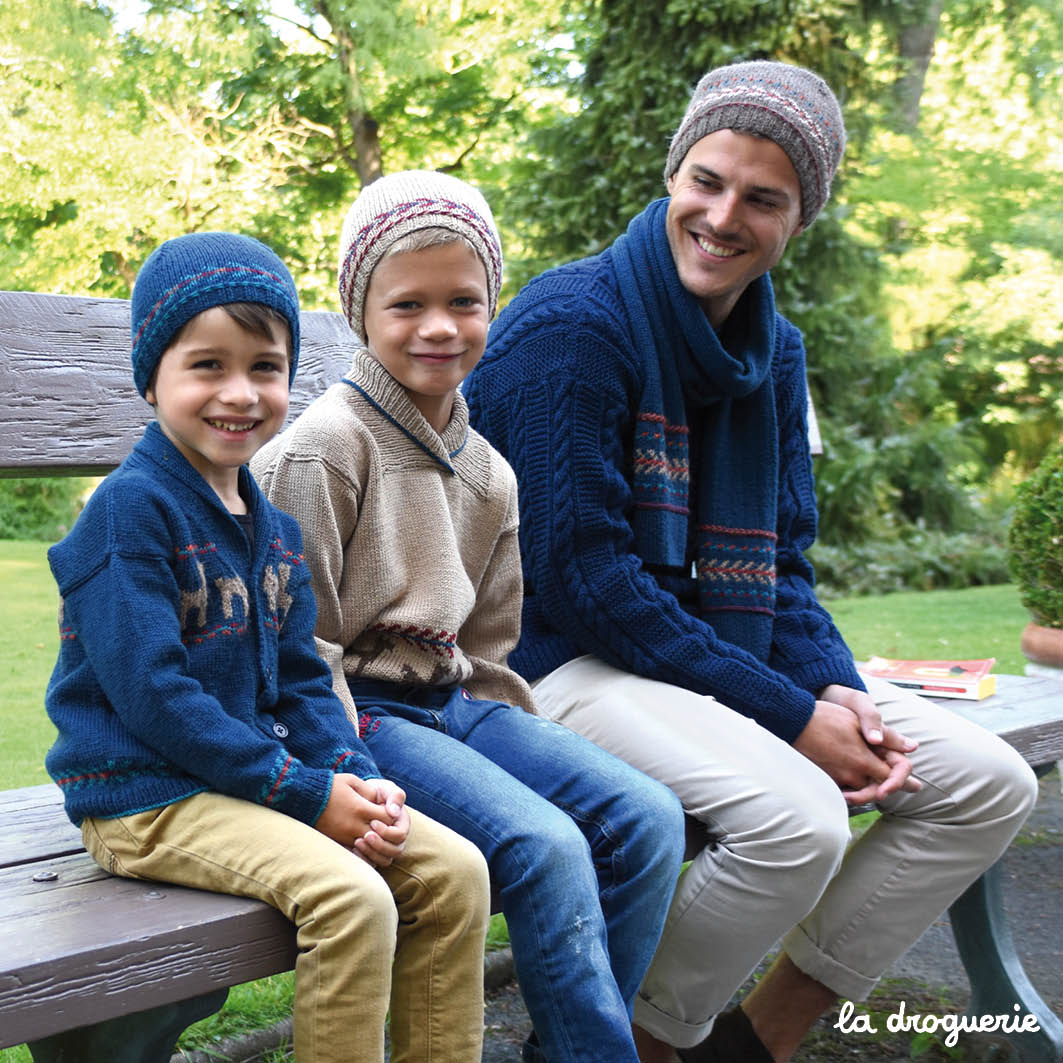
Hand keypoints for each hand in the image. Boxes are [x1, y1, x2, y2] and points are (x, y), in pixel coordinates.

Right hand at [315, 774, 390, 861]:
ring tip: (374, 832)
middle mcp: (355, 825)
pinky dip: (362, 848)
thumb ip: (368, 790)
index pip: (388, 819)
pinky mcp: (337, 842)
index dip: (392, 816)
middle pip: (381, 836)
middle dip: (386, 831)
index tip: (388, 810)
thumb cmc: (329, 786)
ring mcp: (345, 836)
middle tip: (384, 823)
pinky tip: (363, 840)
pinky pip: (356, 851)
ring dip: (375, 841)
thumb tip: (380, 801)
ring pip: (369, 847)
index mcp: (361, 808)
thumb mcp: (351, 781)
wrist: (304, 798)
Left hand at [353, 778, 409, 867]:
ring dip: (371, 853)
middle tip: (365, 836)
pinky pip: (372, 864)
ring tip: (357, 842)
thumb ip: (394, 796)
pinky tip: (353, 849)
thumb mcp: (386, 788)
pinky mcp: (374, 854)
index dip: (387, 831)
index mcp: (402, 824)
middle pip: (395, 850)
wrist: (360, 798)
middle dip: (379, 845)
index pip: (400, 834)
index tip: (372, 822)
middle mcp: (396, 839)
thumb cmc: (376, 792)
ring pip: (385, 860)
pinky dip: (363, 860)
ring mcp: (386, 848)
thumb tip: (394, 813)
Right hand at [794, 701, 917, 805]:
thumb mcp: (858, 720)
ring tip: (881, 787)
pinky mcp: (824, 777)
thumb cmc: (825, 716)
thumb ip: (887, 736)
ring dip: (871, 788)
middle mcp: (851, 773)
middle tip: (909, 789)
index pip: (891, 777)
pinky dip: (853, 788)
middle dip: (890, 789)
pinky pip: (843, 788)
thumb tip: (912, 747)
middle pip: (877, 789)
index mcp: (862, 759)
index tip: (915, 786)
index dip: (904, 782)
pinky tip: (855, 784)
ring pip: (860, 790)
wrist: (793, 721)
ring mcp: (836, 777)